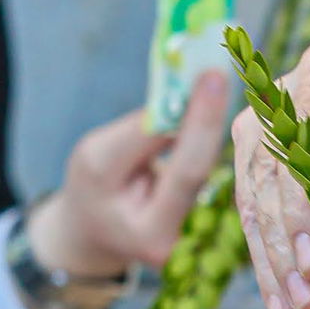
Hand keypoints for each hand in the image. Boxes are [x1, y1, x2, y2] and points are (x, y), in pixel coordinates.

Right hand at [30, 72, 229, 279]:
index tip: (211, 78)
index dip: (200, 123)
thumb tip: (186, 99)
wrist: (95, 229)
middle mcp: (184, 236)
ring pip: (207, 161)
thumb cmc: (91, 189)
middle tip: (218, 71)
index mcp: (151, 233)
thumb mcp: (96, 158)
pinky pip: (207, 161)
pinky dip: (207, 129)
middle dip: (209, 116)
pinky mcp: (204, 208)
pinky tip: (209, 99)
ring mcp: (197, 227)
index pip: (186, 172)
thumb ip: (141, 135)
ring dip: (210, 119)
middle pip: (204, 166)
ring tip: (212, 78)